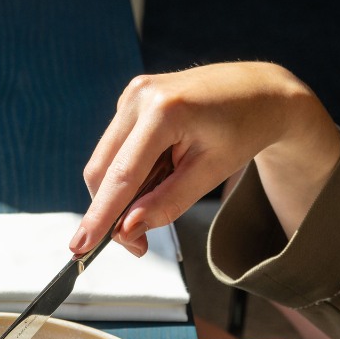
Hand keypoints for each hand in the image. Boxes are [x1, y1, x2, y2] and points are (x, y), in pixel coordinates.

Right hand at [70, 62, 339, 255]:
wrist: (258, 91)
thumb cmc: (242, 130)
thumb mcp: (210, 174)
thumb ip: (166, 204)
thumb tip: (126, 231)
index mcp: (165, 110)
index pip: (122, 175)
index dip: (100, 215)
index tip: (80, 247)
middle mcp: (140, 96)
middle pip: (102, 171)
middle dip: (112, 211)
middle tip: (139, 244)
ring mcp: (132, 96)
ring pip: (104, 163)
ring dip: (122, 193)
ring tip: (163, 193)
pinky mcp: (130, 102)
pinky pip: (115, 151)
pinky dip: (129, 174)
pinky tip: (160, 170)